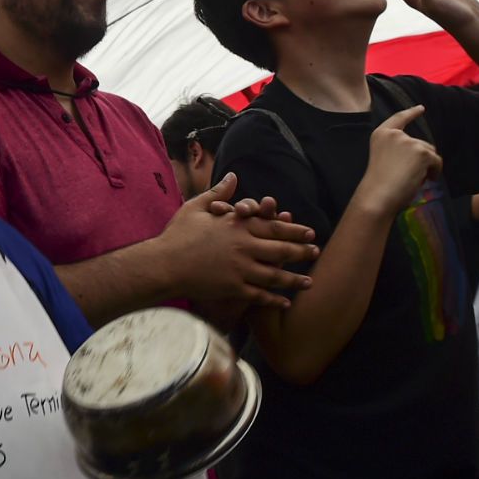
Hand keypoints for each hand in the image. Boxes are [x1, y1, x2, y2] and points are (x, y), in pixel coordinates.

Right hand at [160, 173, 318, 308]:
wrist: (163, 265)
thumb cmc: (177, 235)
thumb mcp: (196, 207)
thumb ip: (219, 193)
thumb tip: (234, 176)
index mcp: (237, 226)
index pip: (273, 226)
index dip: (293, 230)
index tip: (309, 232)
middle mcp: (243, 247)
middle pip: (280, 250)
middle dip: (301, 252)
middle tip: (316, 253)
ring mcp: (240, 269)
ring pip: (275, 275)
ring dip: (294, 279)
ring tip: (309, 281)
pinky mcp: (232, 288)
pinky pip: (259, 295)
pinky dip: (274, 299)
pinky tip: (286, 301)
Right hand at [353, 106, 442, 215]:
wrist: (378, 195)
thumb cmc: (379, 183)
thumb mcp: (384, 158)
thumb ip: (398, 150)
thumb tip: (425, 155)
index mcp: (382, 134)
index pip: (399, 118)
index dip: (411, 113)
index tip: (421, 108)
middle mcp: (395, 135)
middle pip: (420, 143)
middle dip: (421, 159)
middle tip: (408, 175)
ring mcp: (409, 142)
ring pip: (430, 152)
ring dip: (427, 166)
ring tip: (413, 179)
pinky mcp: (422, 152)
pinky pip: (437, 162)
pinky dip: (434, 172)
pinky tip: (425, 180)